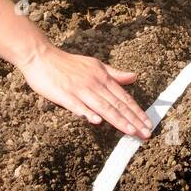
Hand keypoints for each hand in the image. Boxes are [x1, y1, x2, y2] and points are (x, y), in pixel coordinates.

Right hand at [18, 45, 153, 139]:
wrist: (42, 57)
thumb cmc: (68, 63)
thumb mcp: (95, 65)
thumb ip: (114, 74)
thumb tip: (134, 76)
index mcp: (103, 77)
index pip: (124, 97)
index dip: (137, 111)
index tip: (148, 123)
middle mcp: (95, 83)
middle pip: (117, 105)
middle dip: (133, 120)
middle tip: (146, 134)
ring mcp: (80, 89)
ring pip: (103, 107)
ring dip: (118, 120)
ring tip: (131, 131)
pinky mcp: (64, 95)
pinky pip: (78, 106)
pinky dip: (88, 113)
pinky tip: (97, 122)